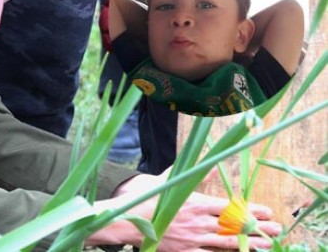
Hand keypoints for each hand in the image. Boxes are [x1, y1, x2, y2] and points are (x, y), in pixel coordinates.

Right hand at [88, 171, 281, 251]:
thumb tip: (207, 164)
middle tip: (276, 229)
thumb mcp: (168, 180)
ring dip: (250, 244)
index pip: (232, 207)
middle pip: (235, 226)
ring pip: (228, 243)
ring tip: (267, 244)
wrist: (128, 220)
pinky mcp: (185, 251)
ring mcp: (193, 238)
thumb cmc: (146, 198)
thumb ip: (190, 174)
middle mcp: (198, 221)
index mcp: (196, 202)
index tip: (267, 211)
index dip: (252, 210)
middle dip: (259, 228)